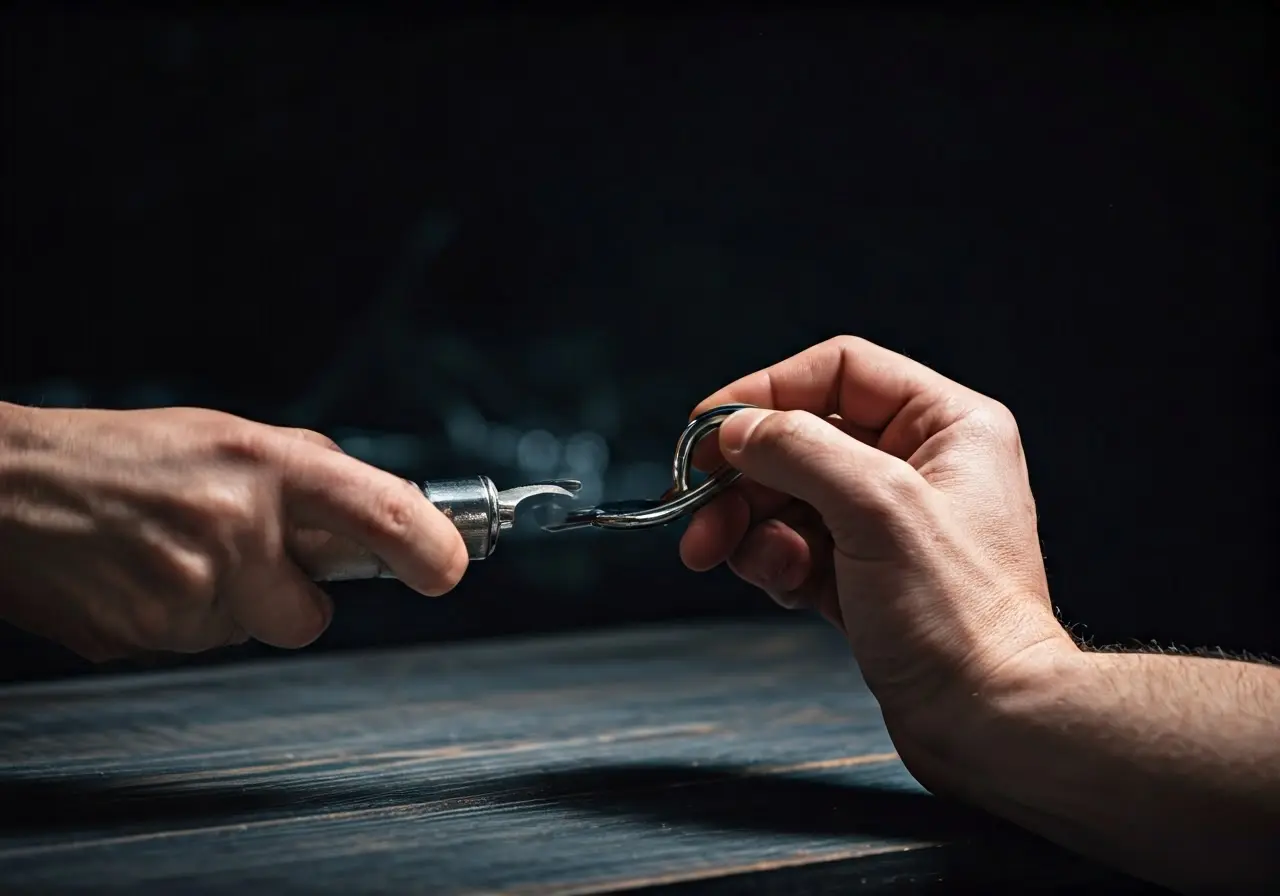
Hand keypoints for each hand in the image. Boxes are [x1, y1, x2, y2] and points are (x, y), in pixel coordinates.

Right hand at [0, 403, 466, 660]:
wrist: (7, 488)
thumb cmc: (124, 456)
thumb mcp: (228, 438)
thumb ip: (308, 475)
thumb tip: (385, 512)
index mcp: (263, 465)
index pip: (379, 513)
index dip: (429, 549)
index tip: (447, 568)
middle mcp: (232, 526)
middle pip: (313, 616)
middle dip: (291, 599)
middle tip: (244, 557)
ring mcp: (186, 589)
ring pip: (251, 634)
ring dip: (229, 607)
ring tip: (174, 553)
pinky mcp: (145, 636)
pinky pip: (197, 648)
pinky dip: (182, 621)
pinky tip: (144, 576)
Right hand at [680, 336, 1075, 755]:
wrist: (985, 723)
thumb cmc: (958, 617)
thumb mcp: (875, 507)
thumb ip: (798, 449)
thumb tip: (737, 428)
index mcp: (946, 425)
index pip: (839, 372)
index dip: (767, 392)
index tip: (709, 428)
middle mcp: (920, 465)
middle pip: (800, 439)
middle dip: (742, 478)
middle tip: (697, 514)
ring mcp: (889, 522)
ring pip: (787, 495)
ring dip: (750, 526)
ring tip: (735, 558)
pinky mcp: (864, 573)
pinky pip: (794, 544)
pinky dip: (774, 561)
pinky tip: (785, 586)